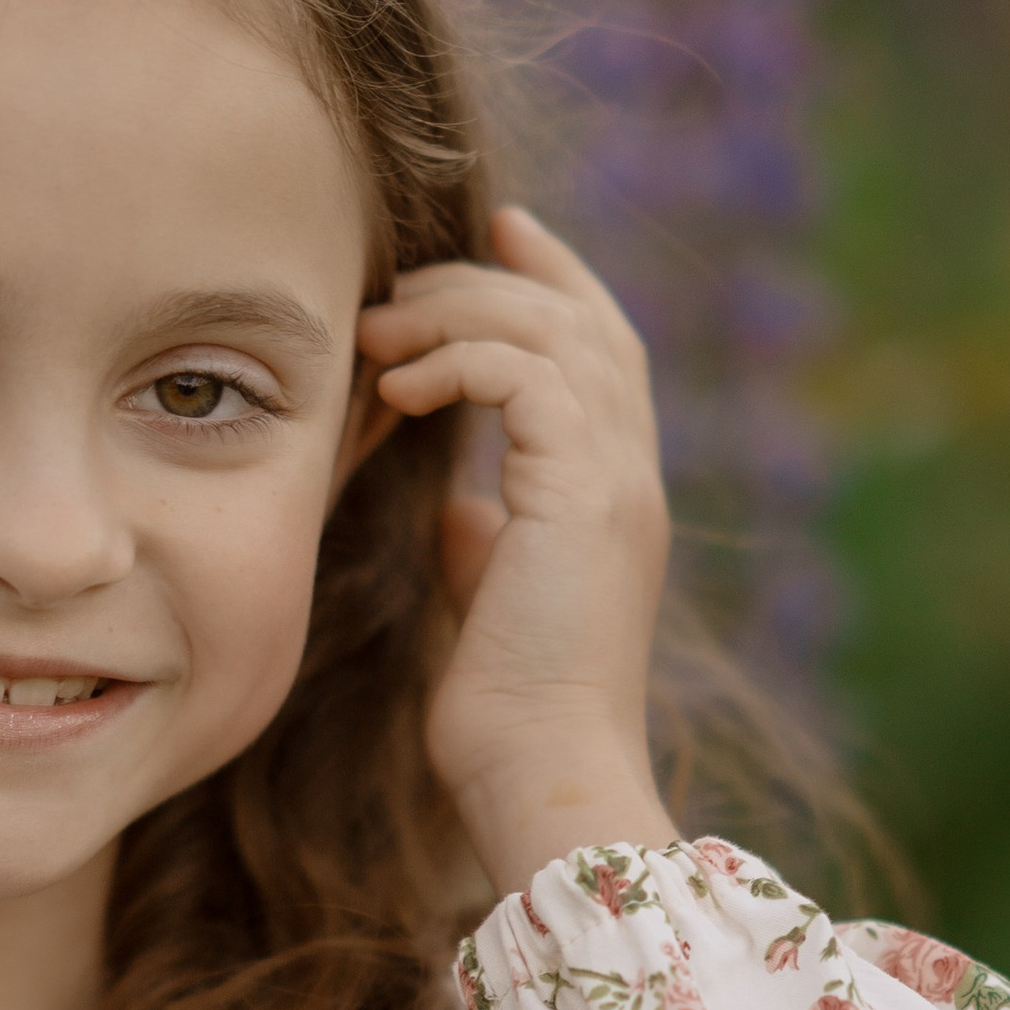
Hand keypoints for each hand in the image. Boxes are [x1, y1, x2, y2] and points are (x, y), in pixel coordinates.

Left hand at [357, 203, 675, 884]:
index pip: (600, 351)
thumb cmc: (507, 717)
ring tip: (381, 330)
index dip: (553, 280)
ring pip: (555, 332)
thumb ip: (485, 545)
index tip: (492, 231)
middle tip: (405, 273)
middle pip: (584, 321)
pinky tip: (399, 390)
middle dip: (498, 275)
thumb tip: (457, 511)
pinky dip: (459, 360)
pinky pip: (525, 374)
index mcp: (612, 497)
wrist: (540, 777)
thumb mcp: (488, 608)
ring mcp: (614, 483)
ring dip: (459, 312)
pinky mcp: (581, 497)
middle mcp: (628, 476)